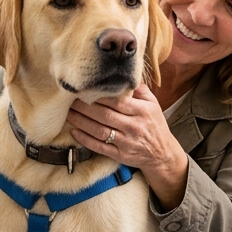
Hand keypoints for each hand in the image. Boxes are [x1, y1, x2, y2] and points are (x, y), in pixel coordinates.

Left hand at [67, 85, 188, 210]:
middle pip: (105, 115)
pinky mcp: (120, 155)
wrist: (162, 154)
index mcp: (142, 111)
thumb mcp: (152, 105)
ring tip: (69, 114)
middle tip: (70, 100)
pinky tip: (74, 132)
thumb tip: (123, 75)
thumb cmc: (154, 125)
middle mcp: (134, 127)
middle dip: (85, 107)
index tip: (84, 90)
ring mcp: (127, 142)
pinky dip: (85, 140)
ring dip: (81, 122)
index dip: (99, 96)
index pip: (117, 101)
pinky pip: (99, 147)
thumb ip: (139, 90)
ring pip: (99, 131)